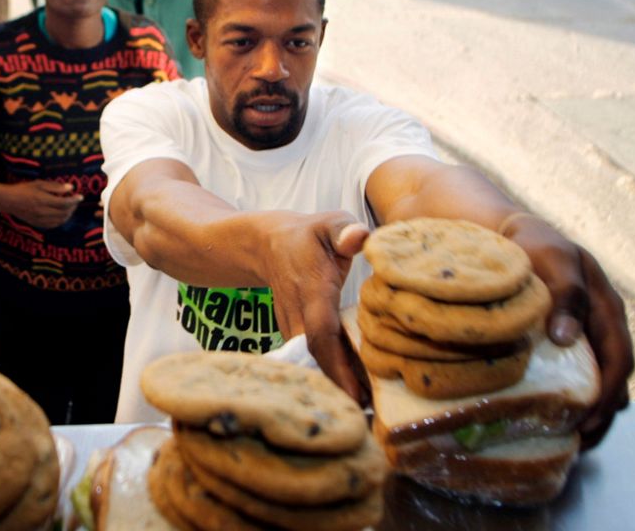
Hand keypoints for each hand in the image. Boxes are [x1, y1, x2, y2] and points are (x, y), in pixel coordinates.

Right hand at [0, 180, 81, 227]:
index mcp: (42, 200)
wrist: (8, 201)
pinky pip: (53, 225)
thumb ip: (55, 187)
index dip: (74, 200)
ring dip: (68, 214)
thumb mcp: (39, 184)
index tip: (80, 196)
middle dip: (73, 207)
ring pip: (60, 220)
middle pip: (64, 212)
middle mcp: (42, 211)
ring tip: (70, 208)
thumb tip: (71, 188)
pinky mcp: (37, 224)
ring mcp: (39, 219)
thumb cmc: (24, 189)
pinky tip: (62, 215)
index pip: (64, 203)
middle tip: (75, 201)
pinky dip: (60, 221)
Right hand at [259, 211, 369, 403]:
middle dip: (339, 386)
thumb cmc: (307, 235)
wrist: (265, 245)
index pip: (320, 330)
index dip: (336, 362)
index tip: (354, 391)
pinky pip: (312, 356)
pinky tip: (353, 392)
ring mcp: (292, 325)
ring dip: (335, 384)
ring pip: (312, 361)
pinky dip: (330, 374)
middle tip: (369, 412)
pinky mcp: (295, 333)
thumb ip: (345, 230)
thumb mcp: (328, 223)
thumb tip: (361, 238)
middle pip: (316, 357)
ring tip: (366, 408)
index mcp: (311, 288)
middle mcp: (298, 313)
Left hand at [502, 216, 634, 449]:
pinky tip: (551, 415)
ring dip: (589, 411)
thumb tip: (566, 338)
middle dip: (601, 413)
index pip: (618, 359)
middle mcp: (601, 326)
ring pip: (598, 380)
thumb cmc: (533, 245)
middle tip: (578, 441)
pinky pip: (576, 373)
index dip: (608, 392)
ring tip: (569, 439)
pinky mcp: (562, 339)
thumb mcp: (553, 260)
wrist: (510, 234)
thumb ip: (565, 294)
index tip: (588, 419)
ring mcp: (584, 333)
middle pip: (613, 379)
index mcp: (605, 309)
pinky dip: (570, 397)